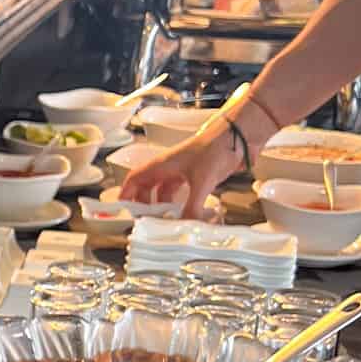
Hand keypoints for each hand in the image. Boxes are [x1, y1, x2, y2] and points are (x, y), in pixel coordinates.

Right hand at [119, 121, 240, 216]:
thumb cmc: (216, 146)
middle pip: (147, 189)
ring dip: (162, 206)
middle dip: (144, 206)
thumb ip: (193, 206)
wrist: (238, 136)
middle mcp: (169, 168)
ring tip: (163, 221)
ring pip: (164, 192)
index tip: (122, 210)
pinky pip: (181, 193)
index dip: (125, 195)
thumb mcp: (202, 181)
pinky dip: (180, 204)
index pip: (134, 180)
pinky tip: (185, 213)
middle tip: (145, 221)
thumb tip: (185, 225)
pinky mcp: (197, 176)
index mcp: (162, 165)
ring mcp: (183, 172)